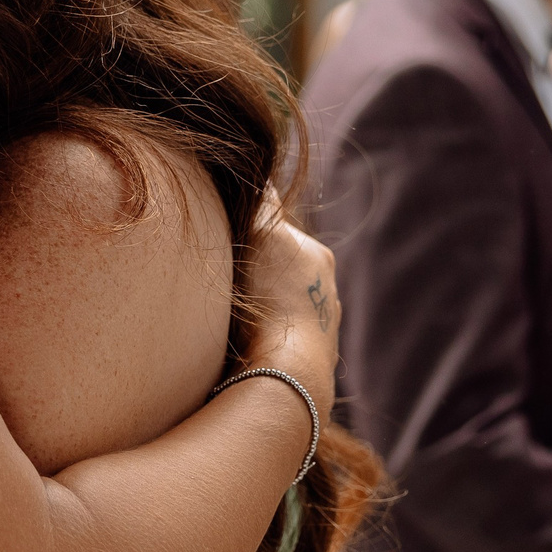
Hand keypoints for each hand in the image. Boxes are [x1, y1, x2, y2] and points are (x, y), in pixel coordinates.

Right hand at [234, 192, 337, 416]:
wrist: (287, 372)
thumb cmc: (270, 300)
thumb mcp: (260, 234)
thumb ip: (261, 202)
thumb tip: (261, 179)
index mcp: (318, 255)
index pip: (279, 231)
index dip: (249, 231)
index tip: (223, 238)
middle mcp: (328, 290)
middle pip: (285, 270)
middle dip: (259, 272)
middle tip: (225, 279)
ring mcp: (323, 329)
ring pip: (286, 306)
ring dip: (265, 307)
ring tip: (234, 316)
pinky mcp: (313, 364)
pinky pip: (284, 339)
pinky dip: (269, 336)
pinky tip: (248, 344)